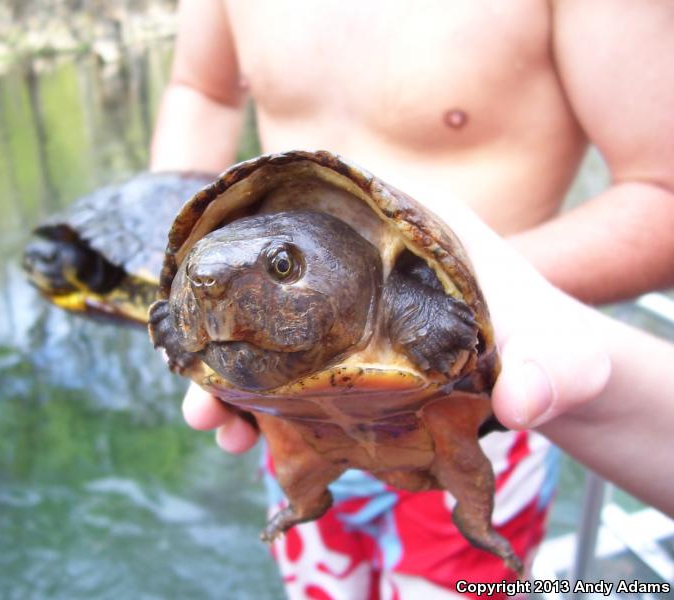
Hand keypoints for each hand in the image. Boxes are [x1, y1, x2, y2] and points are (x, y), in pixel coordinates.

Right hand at [177, 198, 611, 451]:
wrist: (559, 385)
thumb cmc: (560, 351)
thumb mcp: (562, 357)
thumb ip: (549, 371)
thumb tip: (516, 401)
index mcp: (409, 228)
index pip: (322, 203)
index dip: (257, 228)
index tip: (207, 269)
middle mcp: (367, 266)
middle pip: (276, 281)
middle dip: (226, 326)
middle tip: (196, 379)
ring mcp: (351, 317)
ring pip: (272, 334)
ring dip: (232, 377)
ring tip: (212, 423)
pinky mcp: (348, 361)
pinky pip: (290, 377)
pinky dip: (260, 406)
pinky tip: (243, 440)